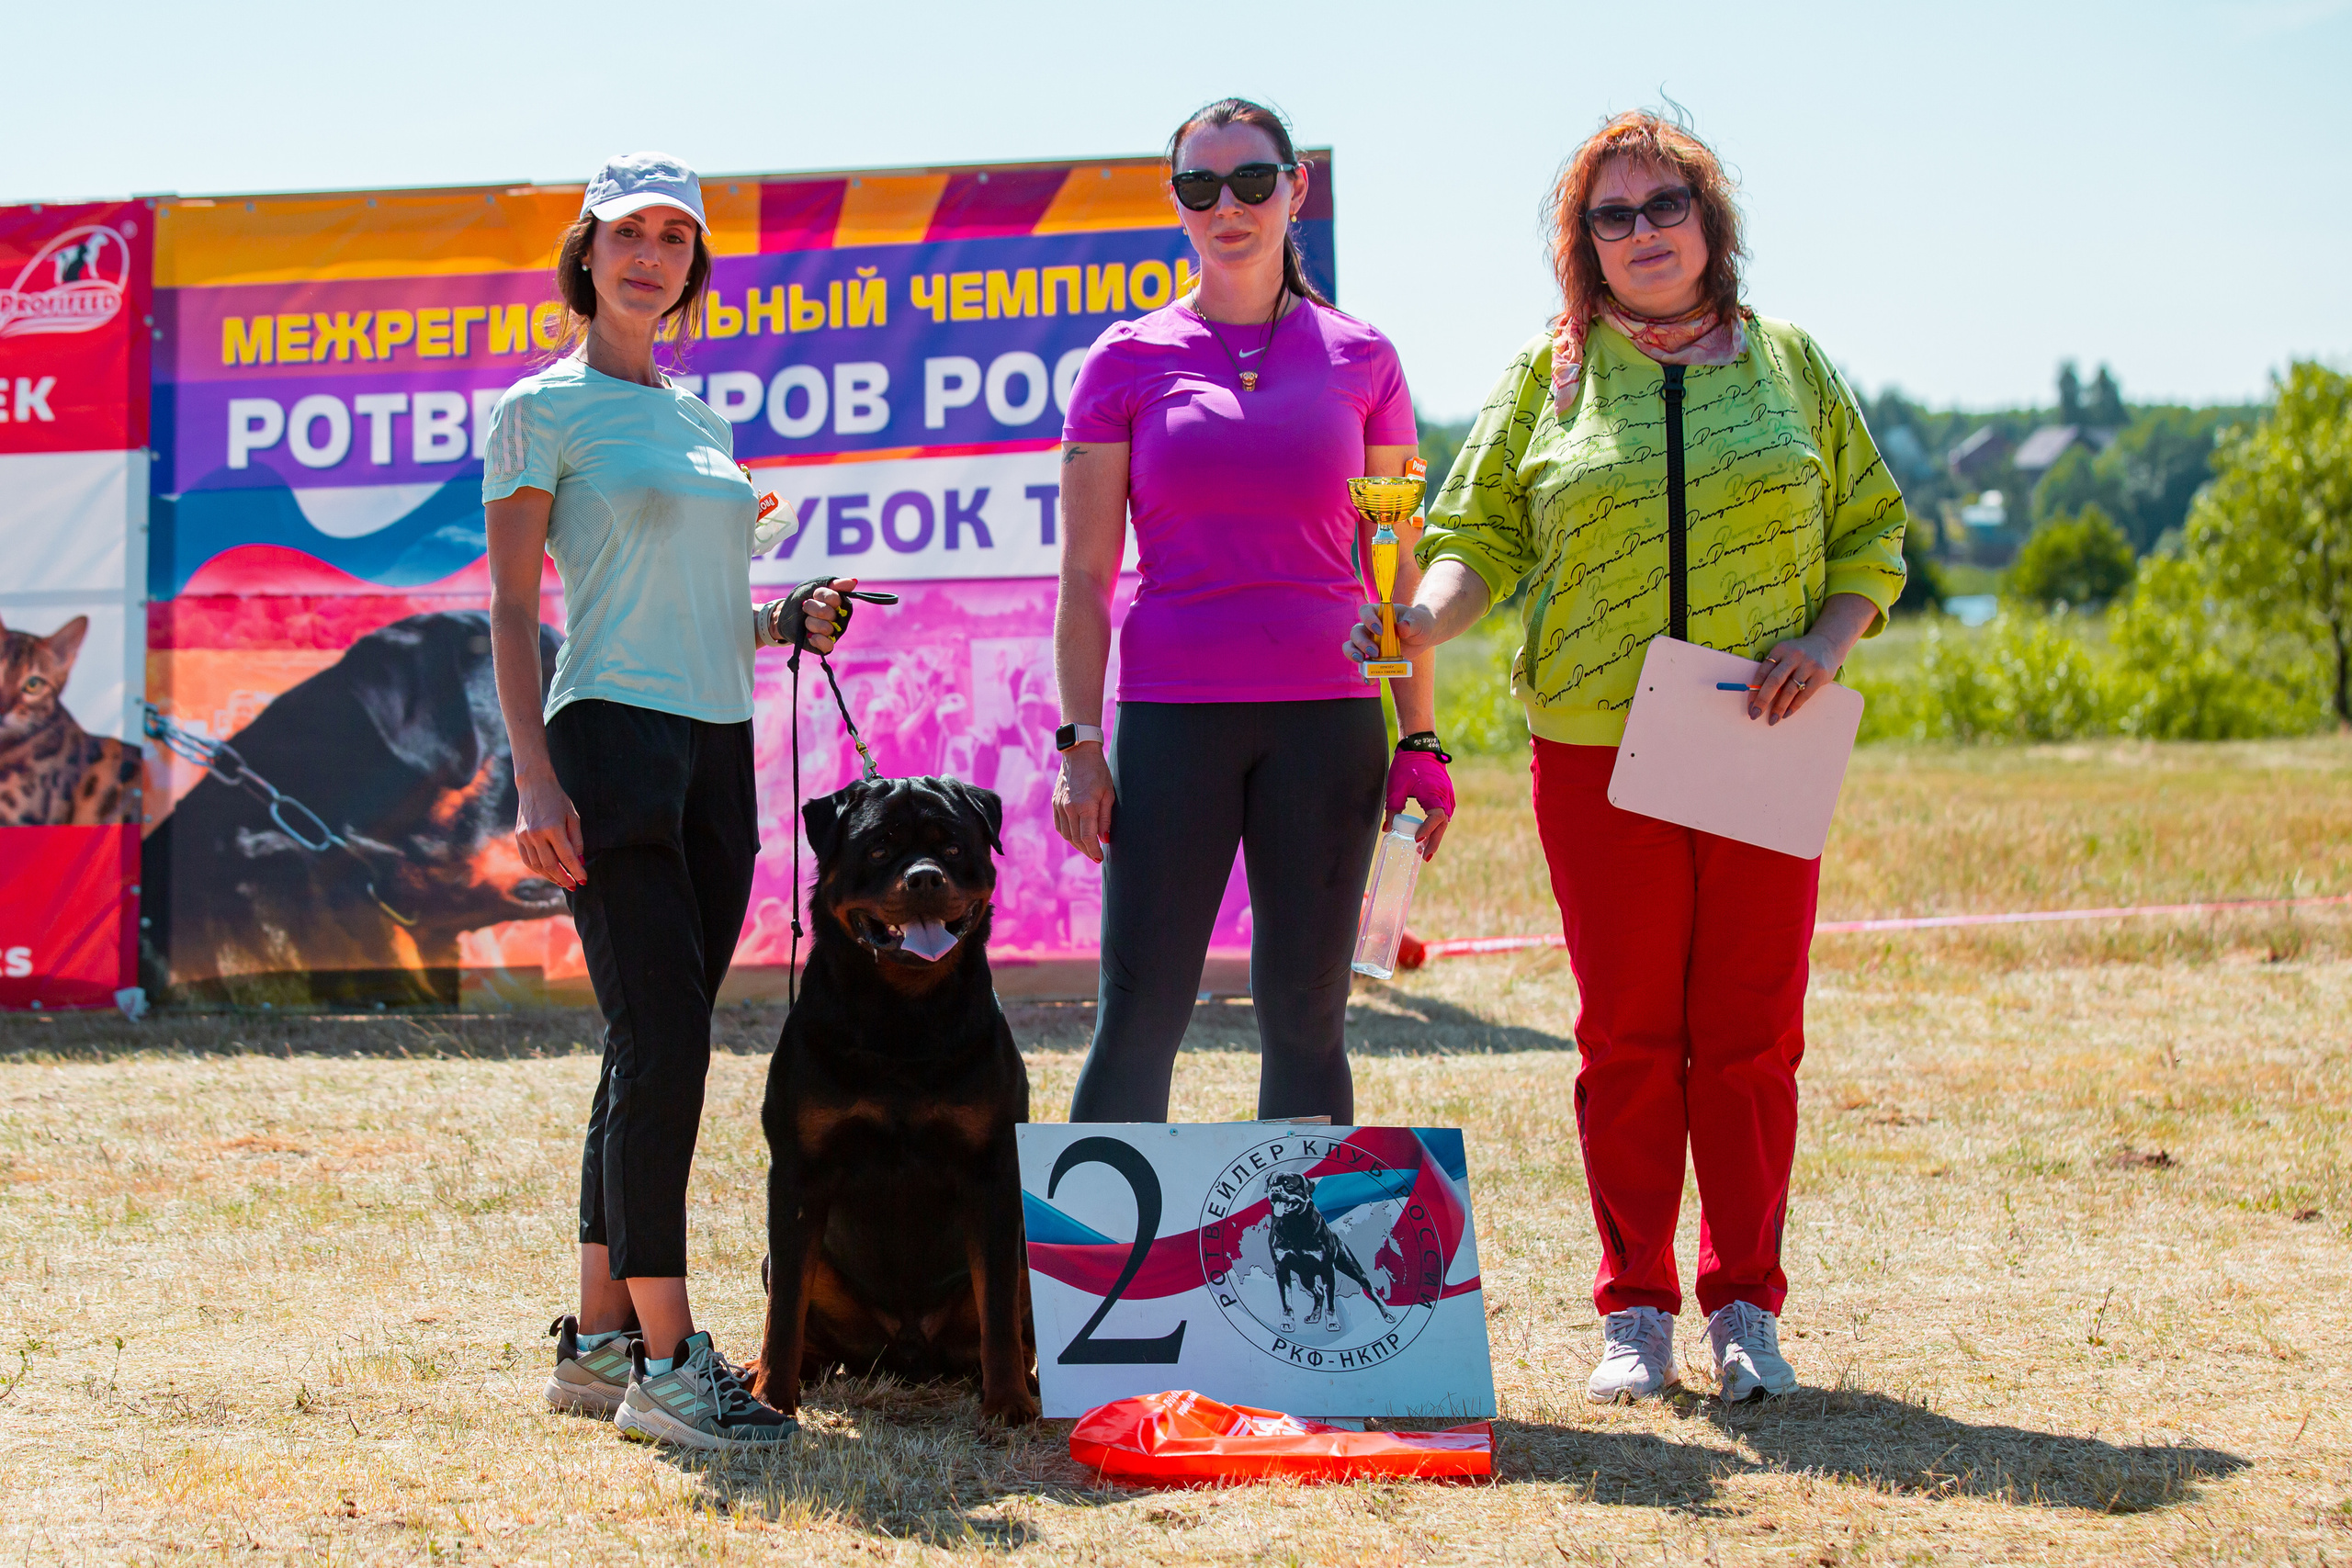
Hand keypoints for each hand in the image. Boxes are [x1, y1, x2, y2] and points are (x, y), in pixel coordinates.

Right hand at [514, 767, 584, 889]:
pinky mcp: (518, 837)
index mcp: (553, 828)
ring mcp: (525, 837)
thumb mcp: (573, 816)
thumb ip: (577, 840)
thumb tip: (579, 861)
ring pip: (537, 866)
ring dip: (551, 877)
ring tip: (562, 881)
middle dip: (564, 878)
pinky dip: (538, 869)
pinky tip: (548, 873)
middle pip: (550, 866)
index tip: (584, 880)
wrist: (534, 785)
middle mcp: (536, 834)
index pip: (567, 857)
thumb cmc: (557, 799)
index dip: (576, 871)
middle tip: (574, 885)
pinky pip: (527, 860)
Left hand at [802, 577, 856, 653]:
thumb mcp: (814, 586)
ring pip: (824, 628)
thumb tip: (854, 581)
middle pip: (826, 612)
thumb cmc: (803, 598)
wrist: (786, 615)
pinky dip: (817, 640)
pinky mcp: (826, 645)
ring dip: (809, 622)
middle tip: (805, 607)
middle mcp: (840, 618)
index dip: (820, 596)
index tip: (813, 595)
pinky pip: (827, 645)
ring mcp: (834, 632)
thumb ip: (834, 584)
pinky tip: (809, 635)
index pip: (835, 598)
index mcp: (841, 603)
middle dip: (811, 608)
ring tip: (805, 621)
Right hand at [1053, 743, 1114, 863]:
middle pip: (1076, 839)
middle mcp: (1069, 808)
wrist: (1079, 753)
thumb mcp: (1108, 794)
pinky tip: (1076, 837)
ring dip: (1076, 845)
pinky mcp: (1055, 803)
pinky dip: (1067, 834)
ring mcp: (1059, 805)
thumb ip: (1106, 818)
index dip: (1094, 850)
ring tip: (1087, 848)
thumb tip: (1104, 839)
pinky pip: (1059, 825)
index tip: (1100, 857)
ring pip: (1066, 834)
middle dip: (1086, 850)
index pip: (1087, 837)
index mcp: (1085, 806)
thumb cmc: (1098, 772)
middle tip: (1095, 856)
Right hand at [1342, 602, 1439, 664]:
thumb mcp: (1418, 621)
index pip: (1365, 611)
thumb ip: (1411, 624)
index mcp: (1379, 614)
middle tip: (1375, 652)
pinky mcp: (1373, 658)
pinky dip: (1365, 673)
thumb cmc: (1419, 623)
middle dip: (1362, 643)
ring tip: (1362, 662)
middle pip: (1356, 632)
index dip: (1368, 620)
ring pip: (1352, 647)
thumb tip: (1402, 628)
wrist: (1422, 636)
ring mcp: (1369, 643)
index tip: (1380, 631)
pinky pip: (1364, 666)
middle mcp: (1369, 628)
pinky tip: (1370, 680)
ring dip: (1353, 654)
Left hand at [1384, 750, 1453, 859]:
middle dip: (1433, 842)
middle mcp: (1445, 796)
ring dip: (1436, 836)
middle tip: (1424, 858)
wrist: (1420, 748)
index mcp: (1433, 793)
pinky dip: (1437, 826)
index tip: (1416, 841)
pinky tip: (1428, 836)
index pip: (1435, 817)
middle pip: (1442, 825)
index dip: (1427, 830)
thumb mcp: (1396, 786)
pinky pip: (1444, 814)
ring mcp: (1448, 795)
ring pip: (1444, 821)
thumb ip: (1393, 808)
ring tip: (1424, 851)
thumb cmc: (1407, 765)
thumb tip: (1387, 830)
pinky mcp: (1446, 795)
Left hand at [1749, 632, 1840, 724]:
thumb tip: (1758, 697)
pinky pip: (1805, 694)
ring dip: (1779, 707)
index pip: (1763, 672)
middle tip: (1755, 715)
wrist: (1828, 643)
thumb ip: (1774, 670)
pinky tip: (1787, 714)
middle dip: (1763, 700)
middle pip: (1774, 681)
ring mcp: (1809, 664)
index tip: (1750, 706)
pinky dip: (1794, 706)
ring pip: (1790, 690)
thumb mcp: (1785, 655)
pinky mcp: (1821, 674)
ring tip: (1773, 719)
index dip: (1754, 691)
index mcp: (1780, 650)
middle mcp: (1794, 656)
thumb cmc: (1799, 655)